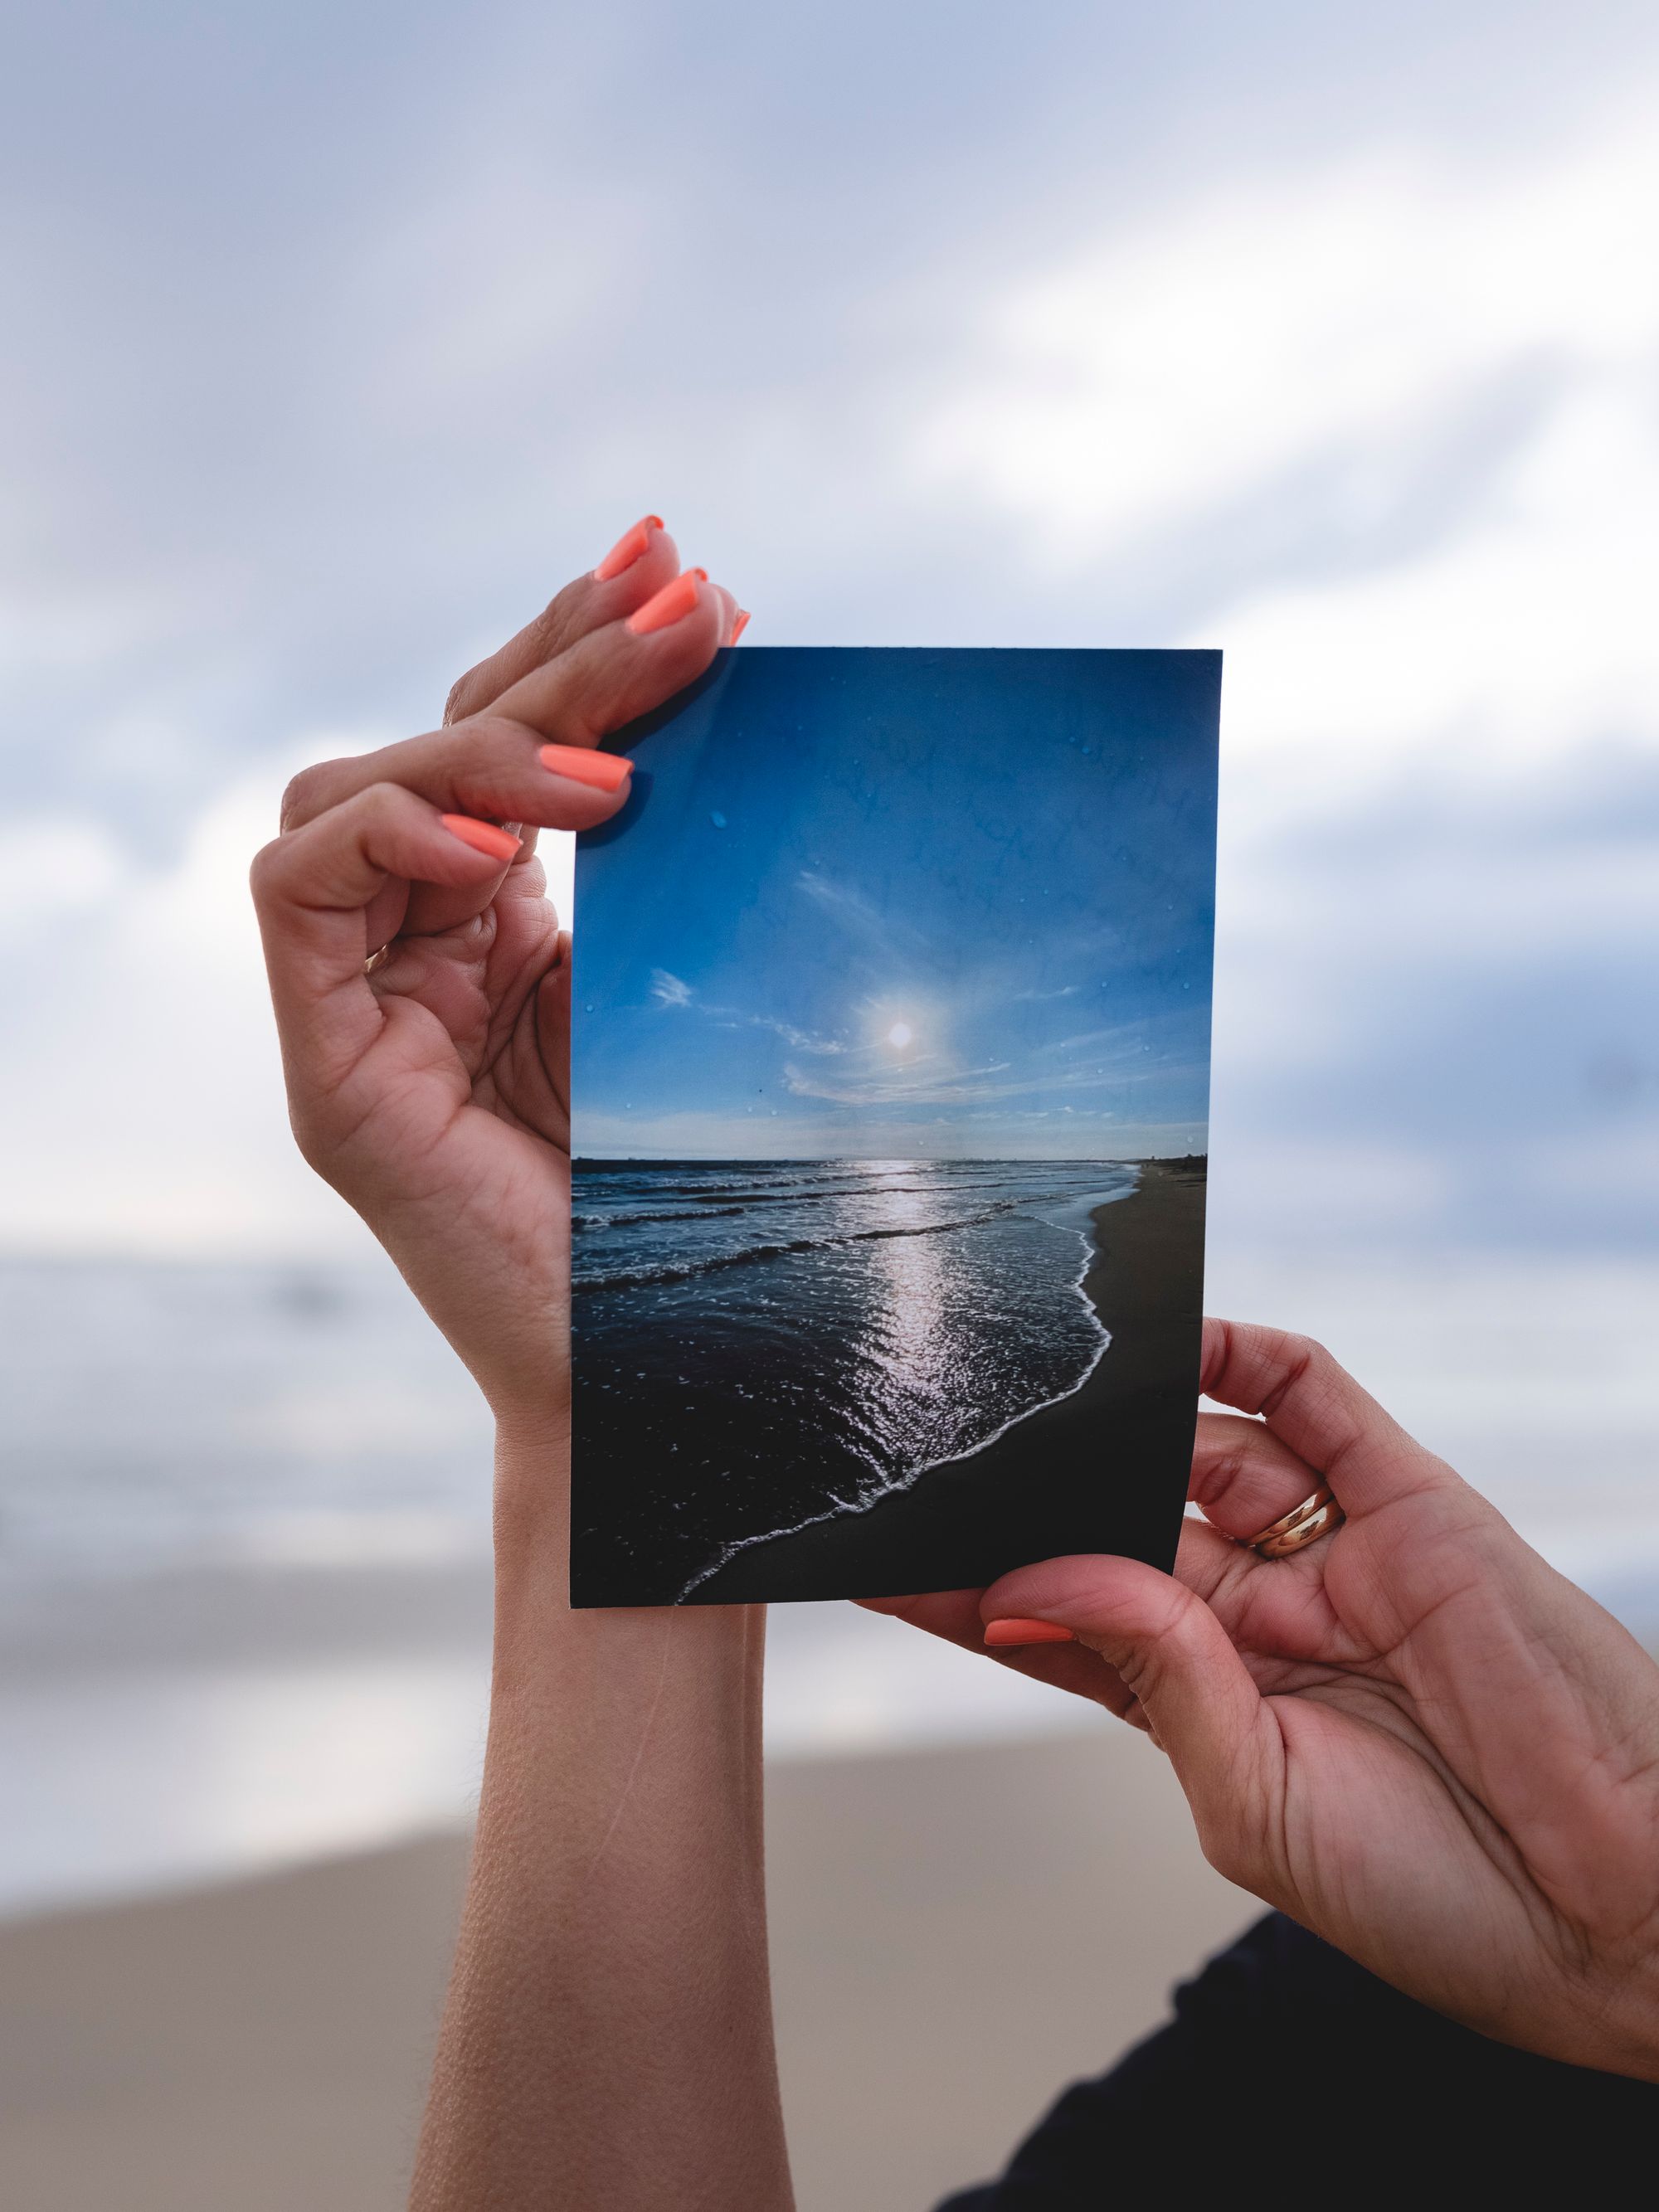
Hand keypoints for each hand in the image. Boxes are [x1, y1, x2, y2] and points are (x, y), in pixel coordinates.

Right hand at [251, 523, 743, 1421]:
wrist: (669, 1373)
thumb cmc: (701, 1196)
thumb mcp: (694, 985)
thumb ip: (679, 864)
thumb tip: (728, 698)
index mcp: (514, 931)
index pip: (513, 743)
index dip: (582, 642)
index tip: (688, 570)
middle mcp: (428, 951)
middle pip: (444, 743)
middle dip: (562, 660)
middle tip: (683, 603)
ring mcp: (368, 1006)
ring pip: (355, 789)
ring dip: (484, 751)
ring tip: (617, 783)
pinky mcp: (330, 1071)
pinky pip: (298, 890)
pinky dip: (393, 840)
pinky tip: (509, 861)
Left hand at [864, 1319, 1658, 2076]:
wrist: (1620, 1906)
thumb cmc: (1442, 1899)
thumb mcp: (1259, 1806)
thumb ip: (1160, 1678)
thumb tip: (1046, 1577)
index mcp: (1211, 1702)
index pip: (1066, 1621)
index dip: (977, 1591)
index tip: (880, 1563)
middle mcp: (1259, 1615)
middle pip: (1122, 1517)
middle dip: (1043, 1487)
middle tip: (948, 1445)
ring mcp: (1332, 1551)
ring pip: (1204, 1447)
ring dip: (1124, 1418)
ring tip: (1040, 1396)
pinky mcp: (1409, 1501)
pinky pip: (1315, 1401)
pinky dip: (1246, 1356)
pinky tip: (1179, 1337)